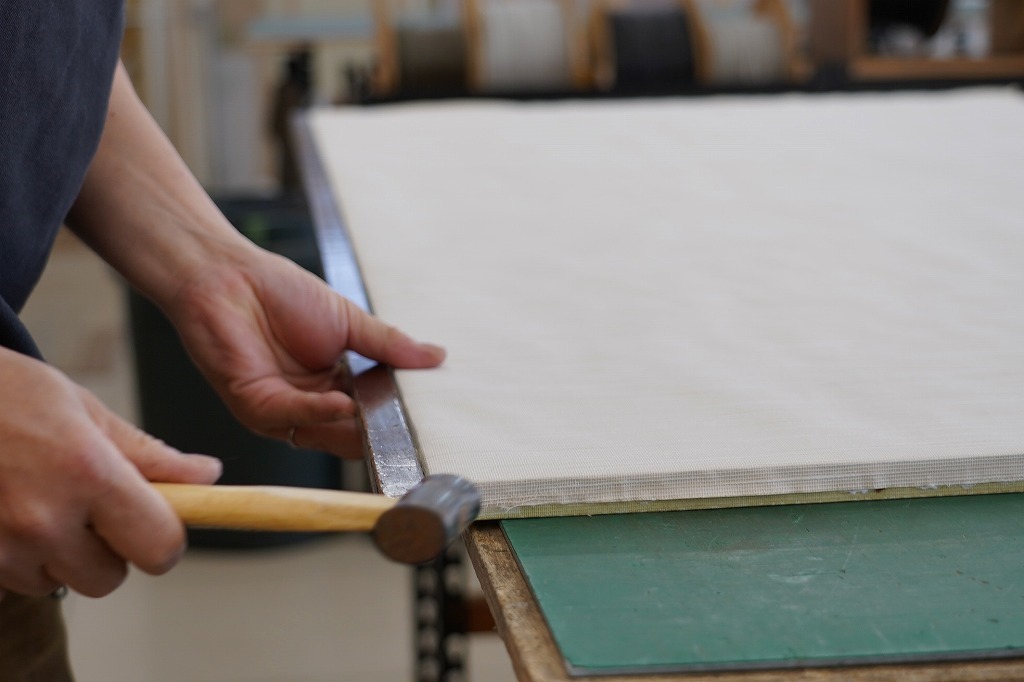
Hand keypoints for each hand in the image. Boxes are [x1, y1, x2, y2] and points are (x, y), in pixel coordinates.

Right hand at [0, 348, 221, 599]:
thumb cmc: (2, 394)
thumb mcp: (81, 408)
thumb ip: (146, 454)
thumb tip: (206, 476)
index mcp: (87, 472)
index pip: (159, 545)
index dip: (165, 540)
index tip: (159, 526)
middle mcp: (43, 519)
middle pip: (108, 577)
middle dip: (108, 550)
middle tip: (88, 506)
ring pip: (57, 582)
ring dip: (56, 555)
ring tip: (34, 499)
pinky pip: (12, 582)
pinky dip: (15, 557)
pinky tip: (5, 512)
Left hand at [163, 245, 444, 456]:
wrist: (228, 275)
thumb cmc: (280, 293)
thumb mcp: (349, 321)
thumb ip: (389, 346)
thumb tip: (436, 357)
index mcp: (333, 387)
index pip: (371, 415)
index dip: (396, 418)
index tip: (429, 417)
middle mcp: (308, 406)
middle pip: (352, 434)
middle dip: (381, 431)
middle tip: (413, 426)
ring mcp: (281, 410)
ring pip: (325, 433)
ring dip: (353, 426)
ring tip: (383, 415)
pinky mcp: (254, 406)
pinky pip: (292, 417)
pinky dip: (320, 413)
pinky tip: (342, 403)